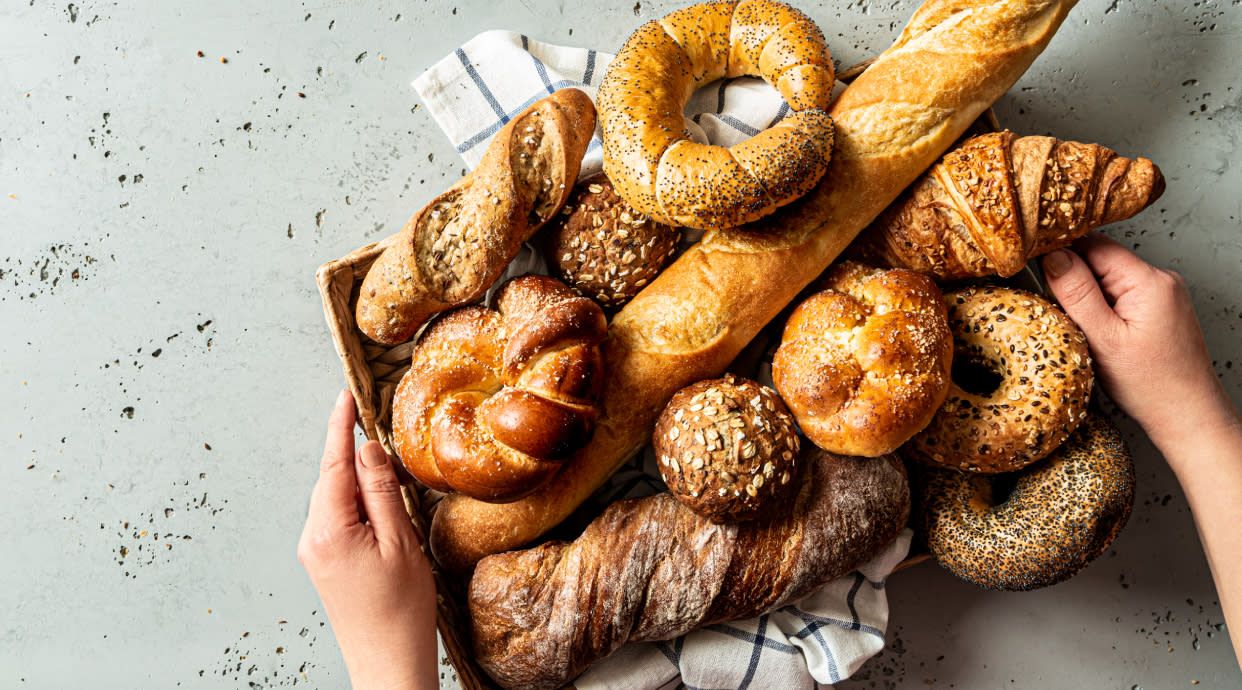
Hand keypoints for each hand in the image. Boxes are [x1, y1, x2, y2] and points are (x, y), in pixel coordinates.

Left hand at [298, 390, 437, 689]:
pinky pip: (337, 517)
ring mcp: (314, 552)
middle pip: (333, 479)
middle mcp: (312, 538)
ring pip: (336, 498)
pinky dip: (357, 504)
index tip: (345, 395)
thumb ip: (380, 491)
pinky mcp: (323, 562)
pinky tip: (381, 511)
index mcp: (329, 530)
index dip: (340, 427)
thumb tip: (367, 449)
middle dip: (355, 456)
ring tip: (392, 487)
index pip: (334, 464)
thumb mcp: (400, 542)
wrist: (386, 662)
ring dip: (360, 483)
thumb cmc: (401, 610)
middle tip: (381, 433)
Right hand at [1041, 233, 1239, 455]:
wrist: (1187, 415)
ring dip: (1088, 297)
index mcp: (1149, 281)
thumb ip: (1077, 293)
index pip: (1094, 245)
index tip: (1037, 271)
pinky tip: (1101, 334)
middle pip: (1101, 260)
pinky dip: (1103, 309)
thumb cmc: (1152, 385)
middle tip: (1064, 313)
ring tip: (1087, 330)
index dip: (1061, 255)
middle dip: (1074, 281)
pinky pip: (1121, 295)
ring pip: (1109, 279)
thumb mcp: (1103, 338)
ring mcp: (1163, 294)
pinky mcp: (1160, 309)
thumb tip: (1053, 256)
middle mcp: (1161, 280)